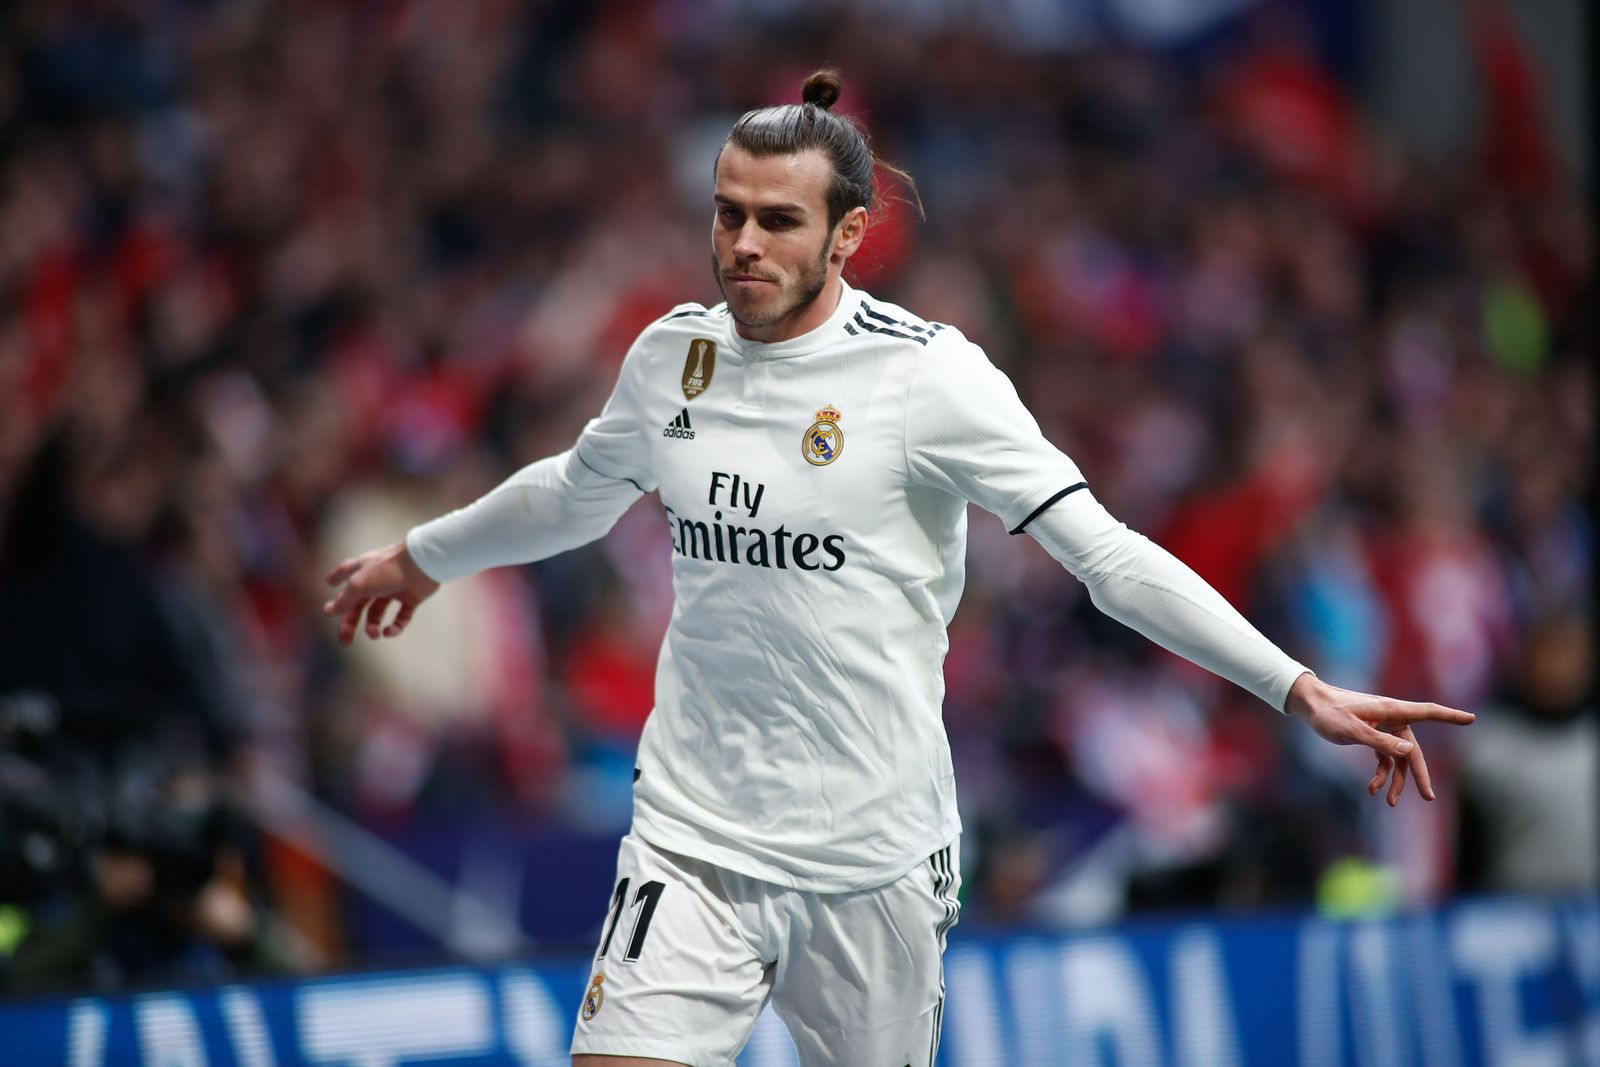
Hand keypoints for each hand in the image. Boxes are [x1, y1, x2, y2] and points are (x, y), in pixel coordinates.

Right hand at [322, 542, 439, 645]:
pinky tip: (389, 632)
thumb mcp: (359, 585)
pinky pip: (401, 617)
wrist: (423, 564)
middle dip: (350, 622)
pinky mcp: (412, 597)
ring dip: (372, 626)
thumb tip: (328, 611)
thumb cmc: (387, 570)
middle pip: (358, 603)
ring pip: (378, 612)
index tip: (329, 584)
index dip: (335, 578)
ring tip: (373, 634)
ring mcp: (395, 588)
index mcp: (362, 569)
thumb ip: (344, 599)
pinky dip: (395, 627)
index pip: (344, 572)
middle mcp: (377, 578)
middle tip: (345, 641)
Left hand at [1284, 672, 1474, 804]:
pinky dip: (1381, 774)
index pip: (1427, 712)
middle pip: (1413, 750)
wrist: (1310, 703)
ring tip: (1391, 803)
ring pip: (1399, 759)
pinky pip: (1384, 758)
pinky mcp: (1372, 735)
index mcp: (1392, 711)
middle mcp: (1392, 719)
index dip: (1450, 716)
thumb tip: (1408, 751)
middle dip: (1419, 775)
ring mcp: (1383, 728)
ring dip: (1396, 780)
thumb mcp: (1352, 729)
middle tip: (1428, 797)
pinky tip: (1373, 789)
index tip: (1472, 719)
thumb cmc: (1330, 712)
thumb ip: (1380, 742)